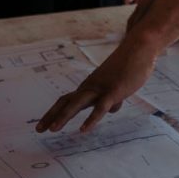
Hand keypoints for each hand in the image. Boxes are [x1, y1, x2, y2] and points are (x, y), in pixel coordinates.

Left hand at [36, 42, 155, 133]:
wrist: (139, 48)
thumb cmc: (130, 65)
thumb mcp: (119, 84)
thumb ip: (114, 98)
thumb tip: (113, 109)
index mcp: (91, 85)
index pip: (67, 99)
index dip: (55, 112)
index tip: (43, 125)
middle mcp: (91, 87)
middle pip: (66, 101)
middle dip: (52, 116)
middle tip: (39, 130)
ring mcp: (101, 88)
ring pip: (78, 104)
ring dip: (64, 116)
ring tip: (53, 129)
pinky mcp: (114, 91)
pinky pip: (100, 108)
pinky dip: (91, 119)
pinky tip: (83, 129)